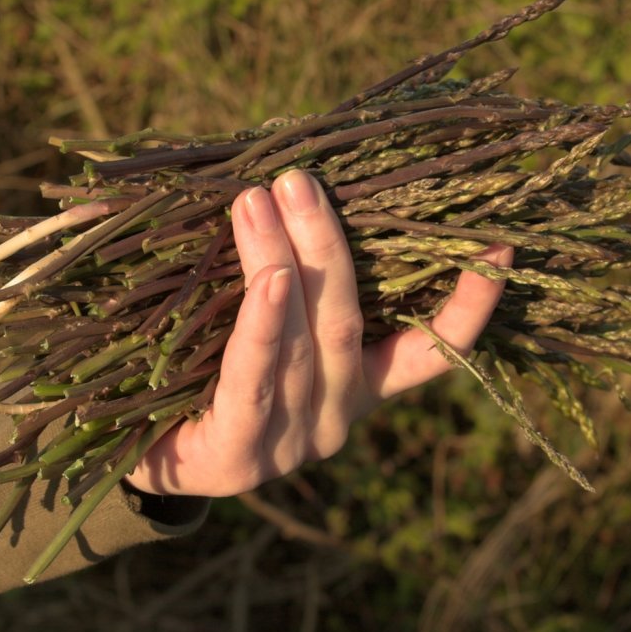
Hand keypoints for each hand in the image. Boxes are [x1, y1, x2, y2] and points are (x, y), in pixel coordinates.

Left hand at [125, 169, 510, 496]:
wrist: (128, 458)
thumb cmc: (195, 371)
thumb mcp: (249, 320)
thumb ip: (280, 264)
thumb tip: (272, 173)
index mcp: (353, 387)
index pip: (428, 353)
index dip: (468, 307)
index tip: (501, 248)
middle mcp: (334, 417)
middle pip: (346, 322)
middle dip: (330, 244)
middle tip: (300, 178)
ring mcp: (290, 443)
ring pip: (301, 342)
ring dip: (283, 261)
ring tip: (259, 199)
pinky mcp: (239, 457)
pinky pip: (255, 382)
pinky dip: (264, 326)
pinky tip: (269, 279)